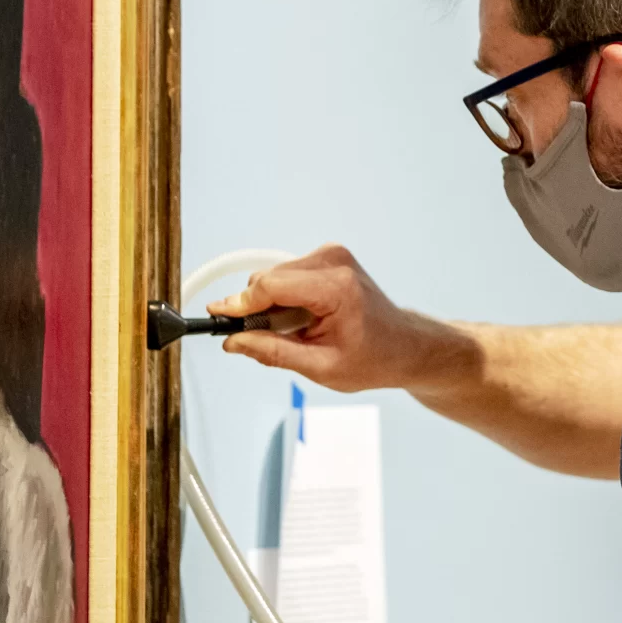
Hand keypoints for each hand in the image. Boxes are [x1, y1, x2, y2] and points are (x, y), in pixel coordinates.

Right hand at [206, 244, 469, 392]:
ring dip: (270, 306)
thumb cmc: (372, 359)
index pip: (271, 286)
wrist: (404, 345)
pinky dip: (282, 298)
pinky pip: (285, 275)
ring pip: (273, 277)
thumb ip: (273, 352)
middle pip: (268, 280)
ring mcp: (331, 255)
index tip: (217, 318)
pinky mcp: (327, 256)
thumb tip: (233, 341)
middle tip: (261, 341)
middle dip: (256, 310)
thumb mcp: (321, 367)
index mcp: (336, 288)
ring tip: (295, 332)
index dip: (240, 304)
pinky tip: (300, 319)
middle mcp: (333, 261)